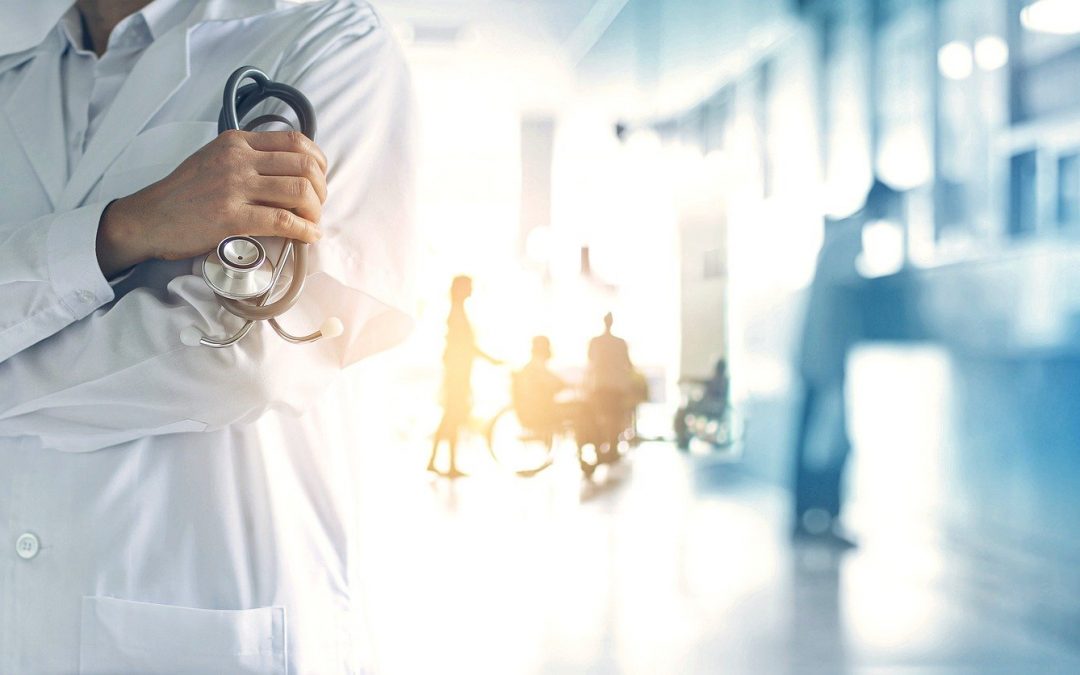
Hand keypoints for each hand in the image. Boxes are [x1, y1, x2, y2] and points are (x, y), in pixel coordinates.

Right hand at [96, 130, 327, 277]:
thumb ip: (249, 158)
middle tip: (317, 206)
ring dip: (315, 210)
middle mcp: (238, 159)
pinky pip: (282, 220)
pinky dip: (304, 230)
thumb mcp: (215, 159)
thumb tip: (289, 170)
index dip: (318, 162)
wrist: (149, 218)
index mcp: (237, 142)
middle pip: (304, 166)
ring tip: (312, 222)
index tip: (319, 180)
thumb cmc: (185, 193)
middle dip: (321, 189)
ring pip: (299, 191)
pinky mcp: (231, 216)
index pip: (295, 141)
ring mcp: (234, 186)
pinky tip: (309, 236)